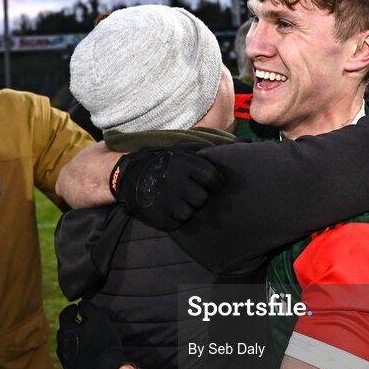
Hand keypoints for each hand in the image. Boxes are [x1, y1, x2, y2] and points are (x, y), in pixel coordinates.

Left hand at [57, 303, 127, 368]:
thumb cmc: (103, 343)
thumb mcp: (98, 319)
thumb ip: (88, 308)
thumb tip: (80, 304)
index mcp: (66, 331)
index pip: (64, 315)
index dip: (70, 309)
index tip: (76, 308)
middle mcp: (62, 346)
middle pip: (64, 331)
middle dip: (71, 325)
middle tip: (80, 322)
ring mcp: (66, 361)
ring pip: (66, 346)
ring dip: (73, 340)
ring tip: (83, 338)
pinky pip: (72, 359)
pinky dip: (77, 353)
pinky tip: (86, 354)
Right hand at [110, 144, 224, 230]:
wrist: (128, 176)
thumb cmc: (163, 165)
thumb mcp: (181, 153)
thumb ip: (205, 154)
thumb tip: (239, 145)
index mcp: (184, 163)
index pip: (214, 179)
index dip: (212, 184)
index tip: (205, 184)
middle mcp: (175, 180)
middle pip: (202, 199)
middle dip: (197, 197)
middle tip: (186, 193)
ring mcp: (165, 199)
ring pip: (190, 213)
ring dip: (185, 209)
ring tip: (174, 200)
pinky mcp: (158, 216)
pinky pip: (177, 223)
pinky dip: (173, 219)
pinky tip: (165, 208)